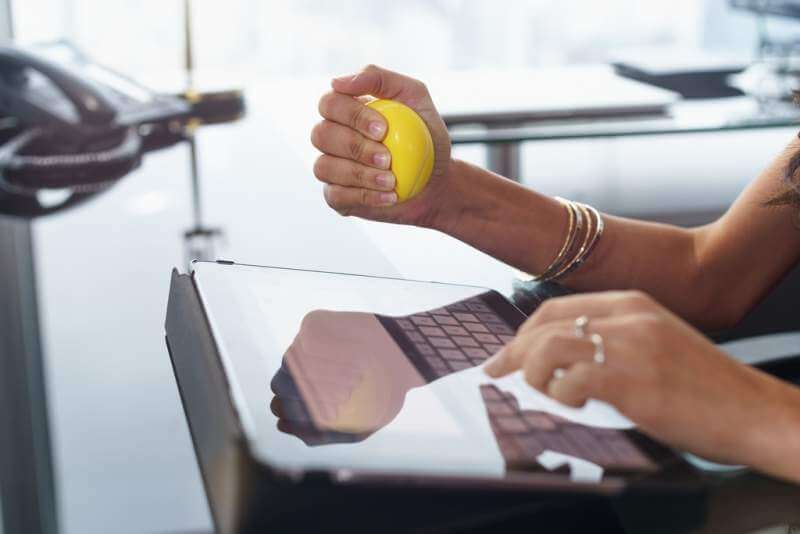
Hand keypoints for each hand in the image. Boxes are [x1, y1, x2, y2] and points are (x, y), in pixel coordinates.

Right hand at [311, 64, 452, 226]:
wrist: (436, 179)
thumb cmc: (424, 136)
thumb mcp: (415, 98)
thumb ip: (381, 79)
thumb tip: (337, 82)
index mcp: (344, 109)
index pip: (330, 104)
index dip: (352, 116)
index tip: (383, 129)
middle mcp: (331, 137)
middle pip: (321, 135)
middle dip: (355, 146)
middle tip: (387, 158)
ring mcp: (331, 167)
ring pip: (324, 167)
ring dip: (360, 174)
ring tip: (392, 180)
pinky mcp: (337, 196)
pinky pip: (336, 196)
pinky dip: (365, 196)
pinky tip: (390, 196)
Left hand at [485, 290, 799, 480]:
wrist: (751, 410)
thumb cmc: (703, 385)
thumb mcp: (656, 343)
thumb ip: (612, 340)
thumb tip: (560, 361)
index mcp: (631, 303)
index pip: (556, 309)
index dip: (522, 332)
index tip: (504, 355)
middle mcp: (626, 316)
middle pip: (545, 325)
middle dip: (512, 352)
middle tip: (496, 375)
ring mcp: (629, 345)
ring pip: (549, 348)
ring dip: (533, 375)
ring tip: (542, 394)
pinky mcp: (631, 380)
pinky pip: (570, 382)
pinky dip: (560, 397)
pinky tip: (573, 406)